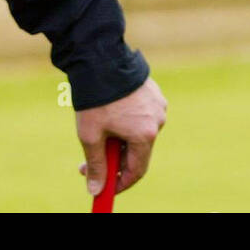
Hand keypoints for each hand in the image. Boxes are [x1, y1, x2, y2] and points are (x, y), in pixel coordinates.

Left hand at [76, 77, 166, 197]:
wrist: (101, 59)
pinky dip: (127, 121)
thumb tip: (96, 190)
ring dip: (120, 138)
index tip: (105, 187)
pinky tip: (109, 114)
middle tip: (91, 159)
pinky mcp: (153, 92)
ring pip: (139, 132)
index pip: (137, 170)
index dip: (120, 183)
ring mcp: (158, 105)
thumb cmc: (96, 99)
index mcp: (145, 134)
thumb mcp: (91, 136)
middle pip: (138, 151)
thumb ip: (96, 165)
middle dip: (115, 158)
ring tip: (99, 130)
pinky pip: (142, 115)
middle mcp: (157, 120)